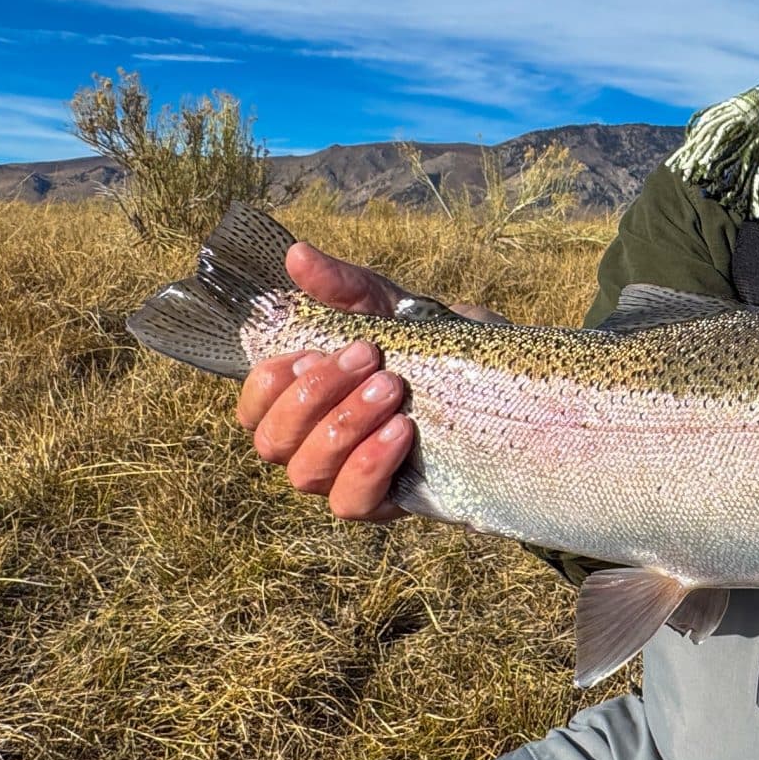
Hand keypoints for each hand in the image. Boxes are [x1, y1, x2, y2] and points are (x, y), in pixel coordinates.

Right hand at [234, 242, 501, 521]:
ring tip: (390, 388)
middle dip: (314, 396)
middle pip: (272, 442)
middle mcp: (315, 444)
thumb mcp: (392, 309)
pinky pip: (352, 501)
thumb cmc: (435, 347)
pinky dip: (368, 464)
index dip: (269, 385)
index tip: (314, 350)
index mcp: (305, 400)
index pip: (253, 408)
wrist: (505, 384)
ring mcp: (346, 478)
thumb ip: (345, 288)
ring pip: (307, 472)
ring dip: (343, 426)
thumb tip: (297, 254)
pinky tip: (401, 432)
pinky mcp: (385, 504)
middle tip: (369, 357)